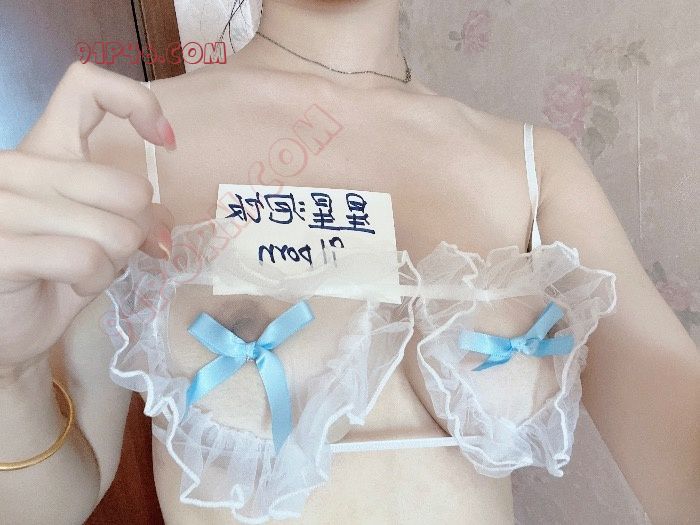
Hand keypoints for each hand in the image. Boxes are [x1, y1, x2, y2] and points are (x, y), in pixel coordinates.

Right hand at [0, 61, 174, 368]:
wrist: (9, 330)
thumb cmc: (52, 277)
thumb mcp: (100, 237)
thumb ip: (129, 215)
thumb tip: (165, 219)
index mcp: (43, 149)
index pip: (85, 85)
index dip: (137, 103)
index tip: (166, 142)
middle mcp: (17, 166)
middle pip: (127, 187)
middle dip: (138, 231)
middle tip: (116, 252)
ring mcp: (2, 204)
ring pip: (115, 228)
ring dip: (115, 262)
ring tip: (87, 271)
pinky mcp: (0, 247)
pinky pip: (86, 257)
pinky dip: (96, 280)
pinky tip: (73, 283)